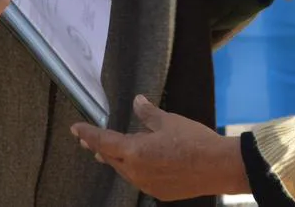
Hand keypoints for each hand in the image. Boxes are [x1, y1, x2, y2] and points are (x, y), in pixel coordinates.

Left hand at [71, 95, 249, 199]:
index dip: (88, 134)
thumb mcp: (169, 121)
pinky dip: (137, 168)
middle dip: (101, 147)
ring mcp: (147, 185)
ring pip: (125, 170)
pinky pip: (141, 179)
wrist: (218, 167)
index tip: (75, 129)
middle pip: (112, 158)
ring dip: (118, 159)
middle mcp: (136, 171)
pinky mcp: (160, 192)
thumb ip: (148, 113)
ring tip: (110, 152)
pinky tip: (143, 162)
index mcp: (135, 151)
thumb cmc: (194, 141)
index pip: (103, 140)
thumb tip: (137, 101)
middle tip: (89, 140)